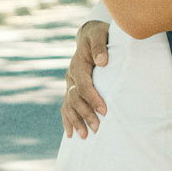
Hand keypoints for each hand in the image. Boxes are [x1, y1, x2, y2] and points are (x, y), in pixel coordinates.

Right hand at [61, 19, 109, 138]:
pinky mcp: (71, 87)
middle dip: (85, 114)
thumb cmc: (100, 34)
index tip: (105, 111)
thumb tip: (101, 62)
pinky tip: (70, 133)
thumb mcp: (100, 34)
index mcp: (78, 63)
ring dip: (75, 121)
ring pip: (68, 104)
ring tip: (84, 136)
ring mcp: (69, 82)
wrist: (91, 34)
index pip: (83, 85)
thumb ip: (100, 46)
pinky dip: (67, 120)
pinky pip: (66, 106)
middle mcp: (71, 74)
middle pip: (75, 98)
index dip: (93, 98)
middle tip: (97, 129)